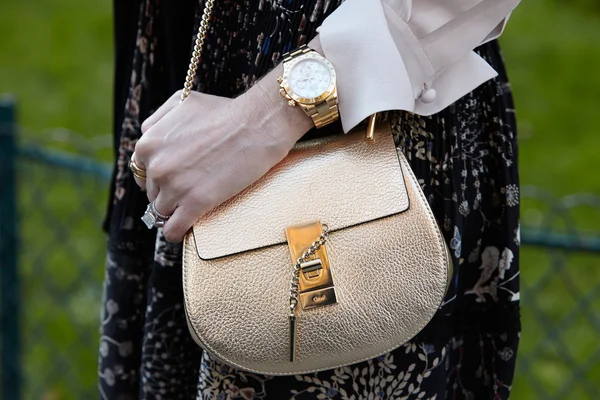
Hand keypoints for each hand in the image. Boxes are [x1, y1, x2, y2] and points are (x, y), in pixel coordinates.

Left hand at [134, 78, 310, 241]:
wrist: (255, 125)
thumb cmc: (224, 111)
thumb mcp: (180, 102)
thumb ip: (157, 119)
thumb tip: (147, 136)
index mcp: (148, 143)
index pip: (141, 171)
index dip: (158, 176)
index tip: (172, 179)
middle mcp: (156, 167)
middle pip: (152, 193)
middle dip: (167, 192)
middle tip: (189, 189)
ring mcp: (175, 187)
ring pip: (162, 212)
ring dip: (174, 212)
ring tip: (189, 209)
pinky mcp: (196, 203)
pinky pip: (174, 229)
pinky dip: (175, 233)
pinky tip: (180, 232)